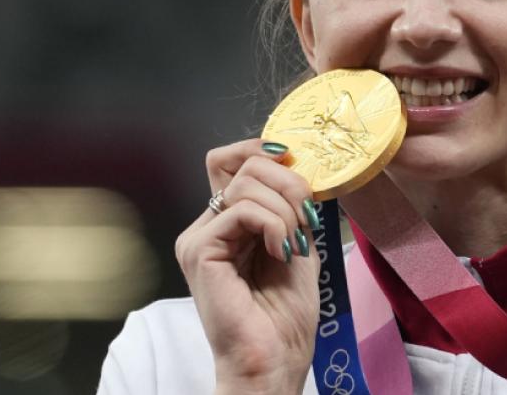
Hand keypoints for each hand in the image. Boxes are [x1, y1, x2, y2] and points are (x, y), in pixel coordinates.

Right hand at [175, 139, 320, 394]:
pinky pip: (241, 210)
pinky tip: (281, 251)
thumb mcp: (298, 244)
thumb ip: (291, 207)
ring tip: (294, 245)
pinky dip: (273, 224)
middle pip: (243, 164)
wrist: (275, 357)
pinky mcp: (199, 251)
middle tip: (307, 216)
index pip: (231, 160)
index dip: (263, 150)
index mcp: (227, 222)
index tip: (297, 164)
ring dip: (285, 209)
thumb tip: (298, 166)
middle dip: (288, 181)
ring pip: (246, 183)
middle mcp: (207, 225)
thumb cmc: (285, 315)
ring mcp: (198, 237)